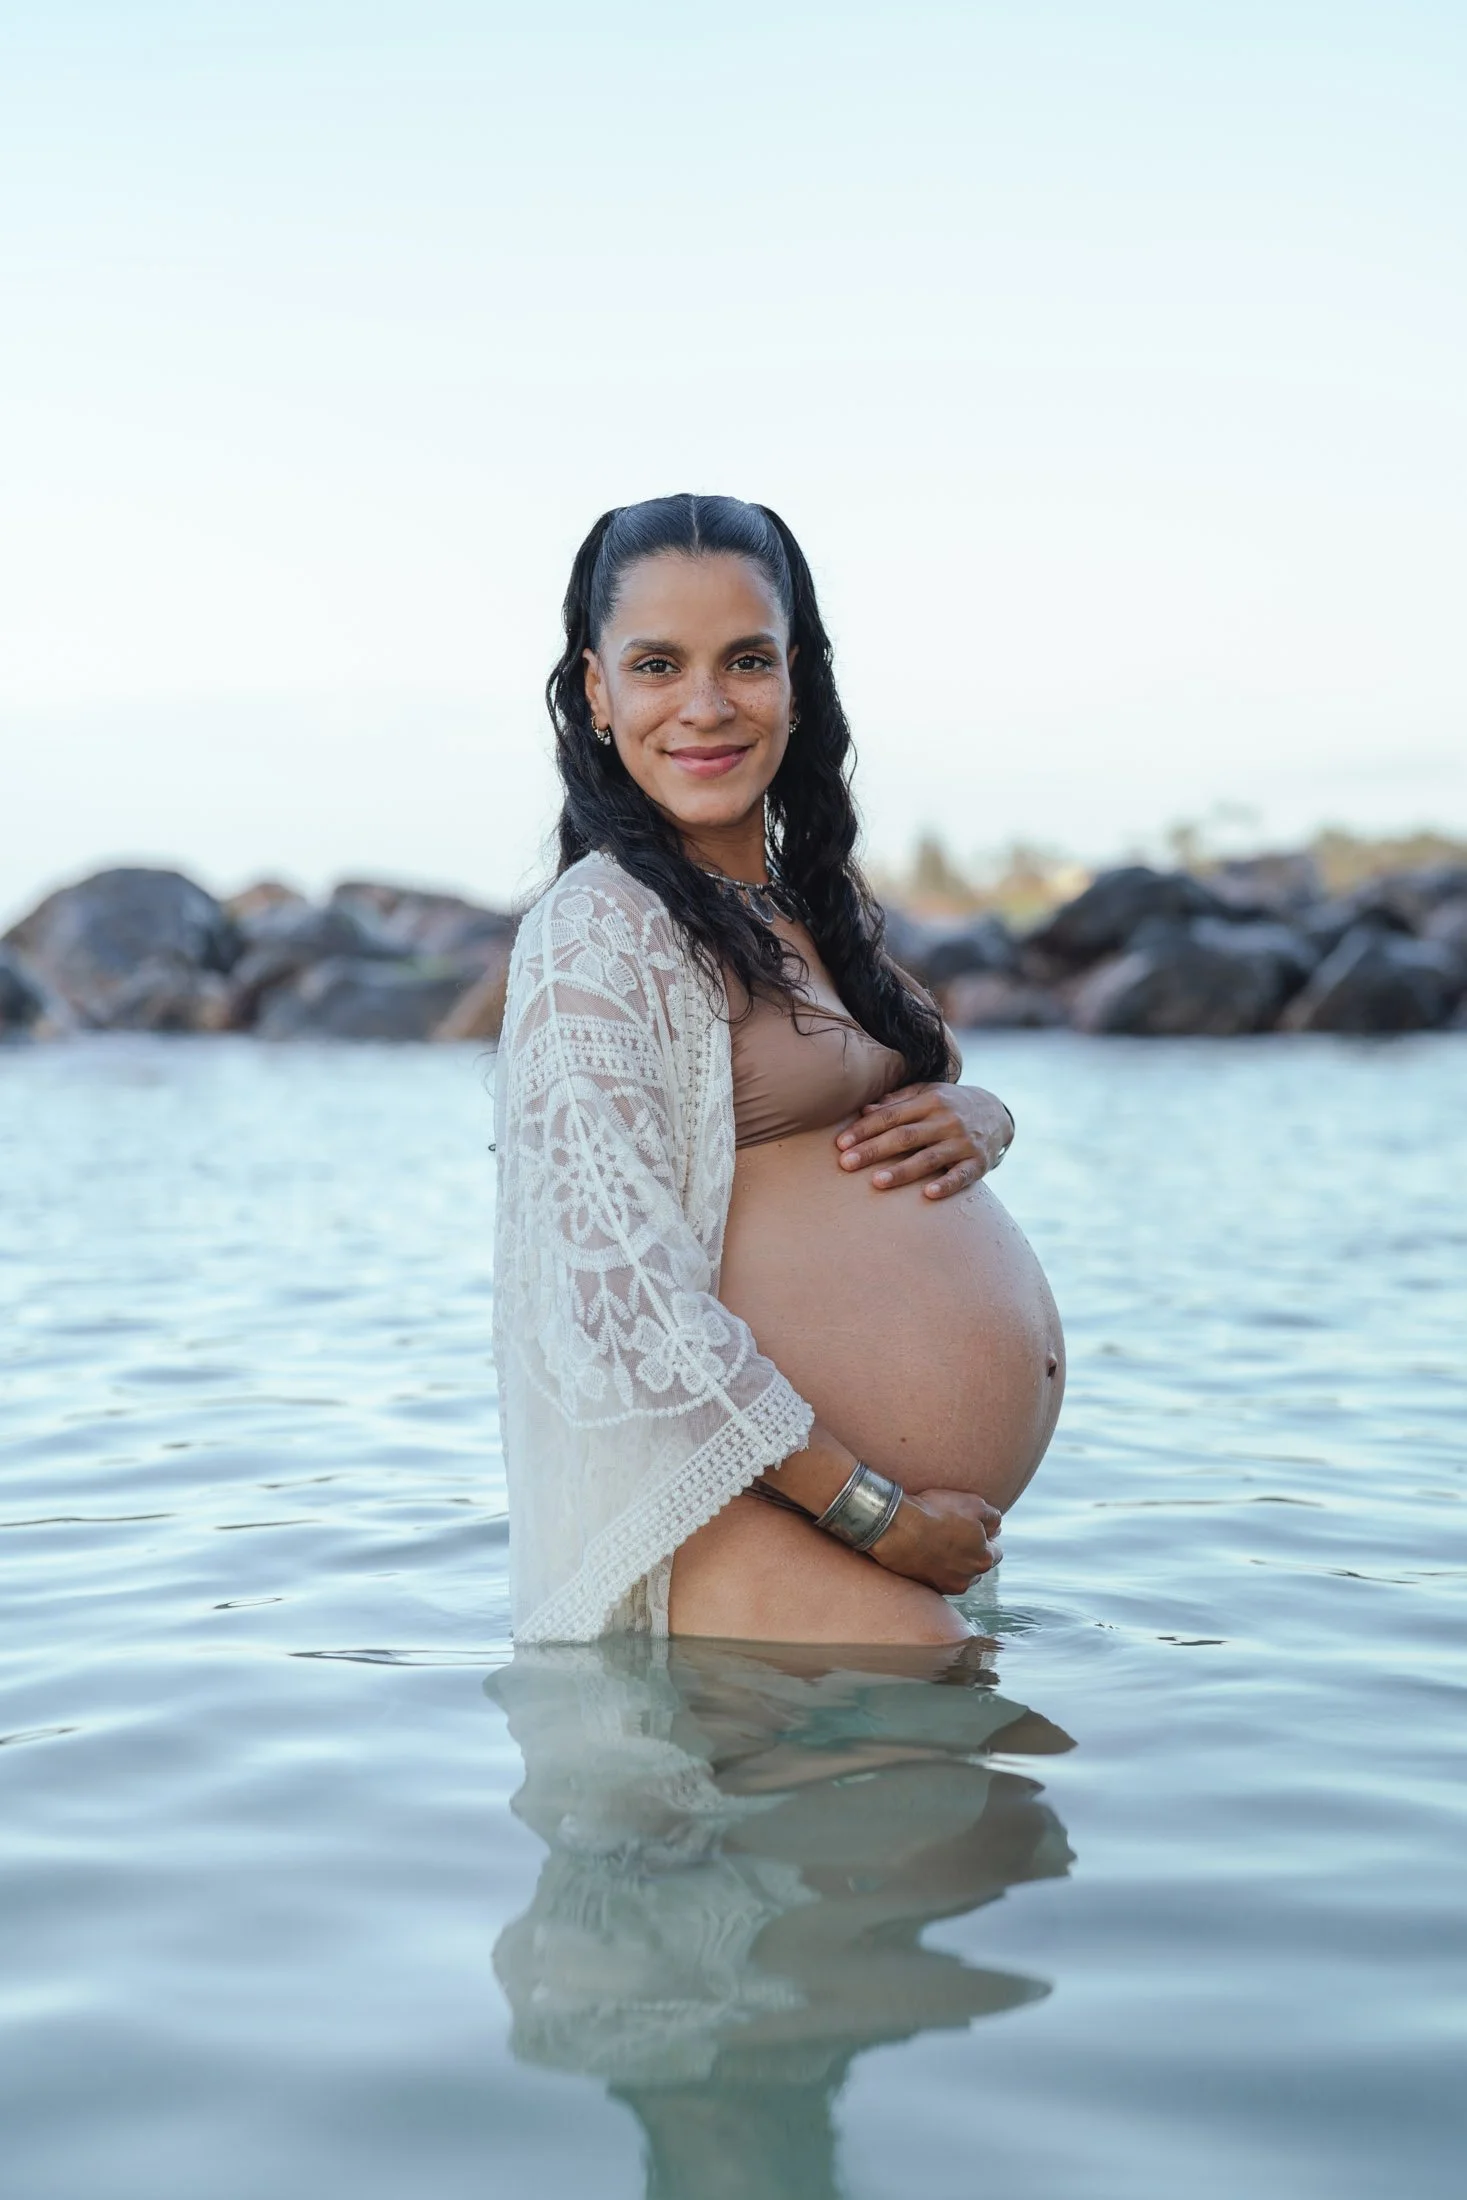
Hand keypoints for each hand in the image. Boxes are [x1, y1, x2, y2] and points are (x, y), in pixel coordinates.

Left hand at [835, 1082, 1013, 1198]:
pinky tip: (928, 1194)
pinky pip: (961, 1176)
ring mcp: (963, 1142)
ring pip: (929, 1158)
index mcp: (930, 1100)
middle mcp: (947, 1120)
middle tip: (846, 1164)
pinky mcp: (978, 1163)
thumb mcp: (927, 1092)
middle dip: (873, 1150)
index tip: (840, 1144)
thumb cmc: (949, 1104)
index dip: (865, 1129)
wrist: (997, 1113)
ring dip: (902, 1171)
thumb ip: (898, 1100)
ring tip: (876, 1182)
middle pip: (905, 1136)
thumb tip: (864, 1109)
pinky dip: (946, 1185)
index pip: (892, 1115)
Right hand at [870, 1489, 1002, 1595]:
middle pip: (976, 1564)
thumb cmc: (937, 1512)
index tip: (972, 1526)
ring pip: (958, 1573)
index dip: (986, 1536)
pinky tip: (925, 1552)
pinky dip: (935, 1568)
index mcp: (984, 1558)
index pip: (995, 1551)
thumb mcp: (974, 1504)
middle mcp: (969, 1578)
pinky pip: (937, 1577)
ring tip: (938, 1543)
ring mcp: (946, 1585)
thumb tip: (997, 1528)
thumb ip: (992, 1517)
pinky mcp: (926, 1586)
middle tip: (954, 1533)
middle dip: (970, 1551)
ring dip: (953, 1562)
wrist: (898, 1527)